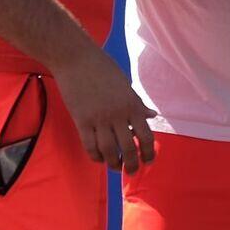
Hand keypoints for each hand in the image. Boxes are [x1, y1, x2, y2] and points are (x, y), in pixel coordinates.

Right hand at [51, 46, 156, 172]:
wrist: (76, 58)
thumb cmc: (103, 68)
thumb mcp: (126, 85)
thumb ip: (138, 103)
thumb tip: (152, 115)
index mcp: (132, 104)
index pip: (146, 135)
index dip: (149, 152)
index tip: (148, 161)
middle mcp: (118, 114)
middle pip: (129, 148)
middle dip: (132, 164)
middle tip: (132, 171)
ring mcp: (99, 119)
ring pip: (109, 151)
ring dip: (114, 163)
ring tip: (117, 167)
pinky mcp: (81, 121)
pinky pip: (90, 146)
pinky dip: (96, 156)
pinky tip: (100, 158)